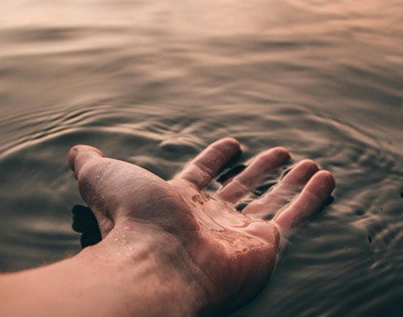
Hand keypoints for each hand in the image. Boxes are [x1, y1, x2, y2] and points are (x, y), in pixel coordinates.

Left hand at [67, 138, 334, 314]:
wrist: (156, 259)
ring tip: (309, 162)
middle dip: (262, 170)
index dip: (216, 158)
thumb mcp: (105, 177)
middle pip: (244, 188)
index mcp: (179, 201)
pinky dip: (311, 197)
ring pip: (274, 200)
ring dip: (292, 181)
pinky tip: (325, 177)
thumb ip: (92, 164)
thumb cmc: (131, 219)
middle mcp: (211, 218)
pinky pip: (294, 216)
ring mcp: (239, 232)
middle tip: (280, 153)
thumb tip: (77, 151)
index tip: (232, 143)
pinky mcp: (264, 245)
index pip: (203, 175)